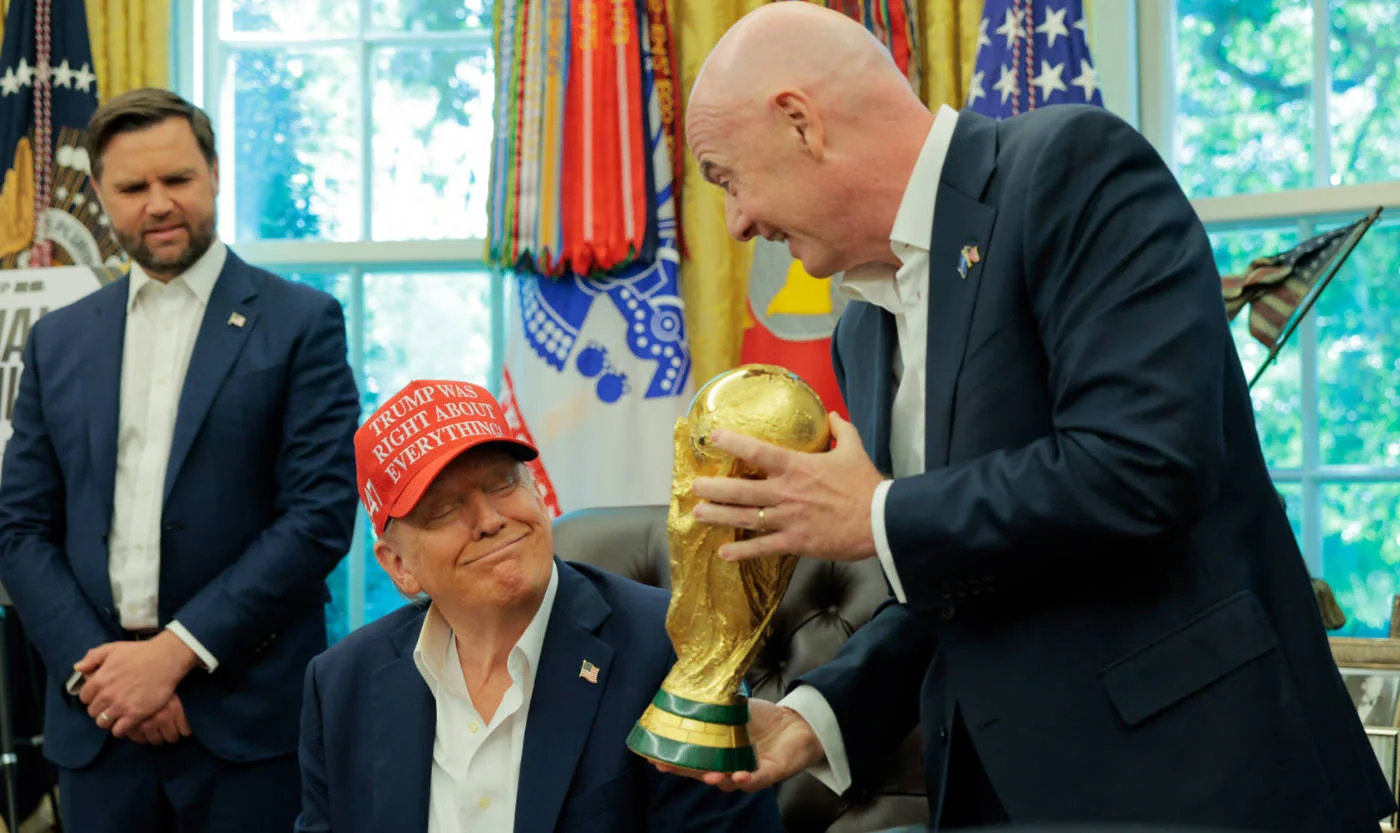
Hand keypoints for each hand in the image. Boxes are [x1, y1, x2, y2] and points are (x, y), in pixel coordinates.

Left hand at [76, 631, 199, 737]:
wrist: (166, 659)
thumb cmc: (140, 652)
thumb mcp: (113, 648)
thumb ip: (92, 657)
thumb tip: (78, 668)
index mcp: (99, 680)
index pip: (84, 698)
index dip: (92, 696)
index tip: (102, 694)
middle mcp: (107, 695)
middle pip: (93, 712)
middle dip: (100, 708)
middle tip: (112, 704)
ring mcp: (120, 706)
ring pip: (103, 723)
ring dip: (108, 719)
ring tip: (118, 714)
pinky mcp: (135, 715)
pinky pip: (118, 730)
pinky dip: (120, 728)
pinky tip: (127, 721)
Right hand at [654, 699, 823, 791]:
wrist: (795, 723)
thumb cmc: (762, 718)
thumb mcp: (735, 706)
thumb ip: (717, 701)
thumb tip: (695, 678)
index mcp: (716, 749)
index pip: (690, 757)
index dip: (672, 758)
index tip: (654, 756)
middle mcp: (727, 764)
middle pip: (702, 772)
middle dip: (685, 771)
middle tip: (668, 766)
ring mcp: (745, 770)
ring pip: (727, 782)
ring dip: (716, 779)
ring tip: (709, 774)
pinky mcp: (767, 773)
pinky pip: (755, 780)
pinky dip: (746, 780)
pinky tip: (740, 775)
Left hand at [692, 412, 883, 562]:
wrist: (880, 520)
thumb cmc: (866, 485)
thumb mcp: (853, 450)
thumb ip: (841, 430)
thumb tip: (832, 414)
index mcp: (797, 467)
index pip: (758, 452)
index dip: (733, 442)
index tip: (714, 437)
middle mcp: (786, 492)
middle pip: (741, 489)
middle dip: (714, 488)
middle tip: (694, 487)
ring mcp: (788, 519)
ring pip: (746, 517)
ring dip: (719, 516)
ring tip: (697, 514)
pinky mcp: (795, 541)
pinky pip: (763, 547)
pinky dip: (742, 552)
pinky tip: (723, 553)